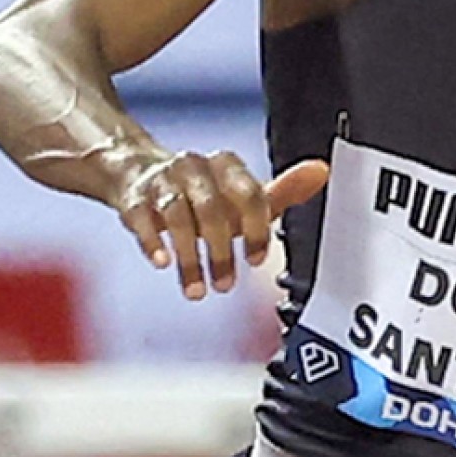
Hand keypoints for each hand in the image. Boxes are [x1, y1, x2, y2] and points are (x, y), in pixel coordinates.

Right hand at [111, 150, 329, 297]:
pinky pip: (143, 218)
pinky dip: (154, 241)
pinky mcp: (134, 198)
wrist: (139, 176)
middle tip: (226, 286)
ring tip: (197, 290)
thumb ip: (279, 193)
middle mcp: (194, 167)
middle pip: (212, 209)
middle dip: (221, 252)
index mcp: (226, 165)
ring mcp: (161, 181)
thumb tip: (321, 172)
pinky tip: (162, 262)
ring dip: (190, 258)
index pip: (249, 194)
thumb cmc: (200, 195)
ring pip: (177, 216)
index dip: (255, 229)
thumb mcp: (240, 196)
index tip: (256, 260)